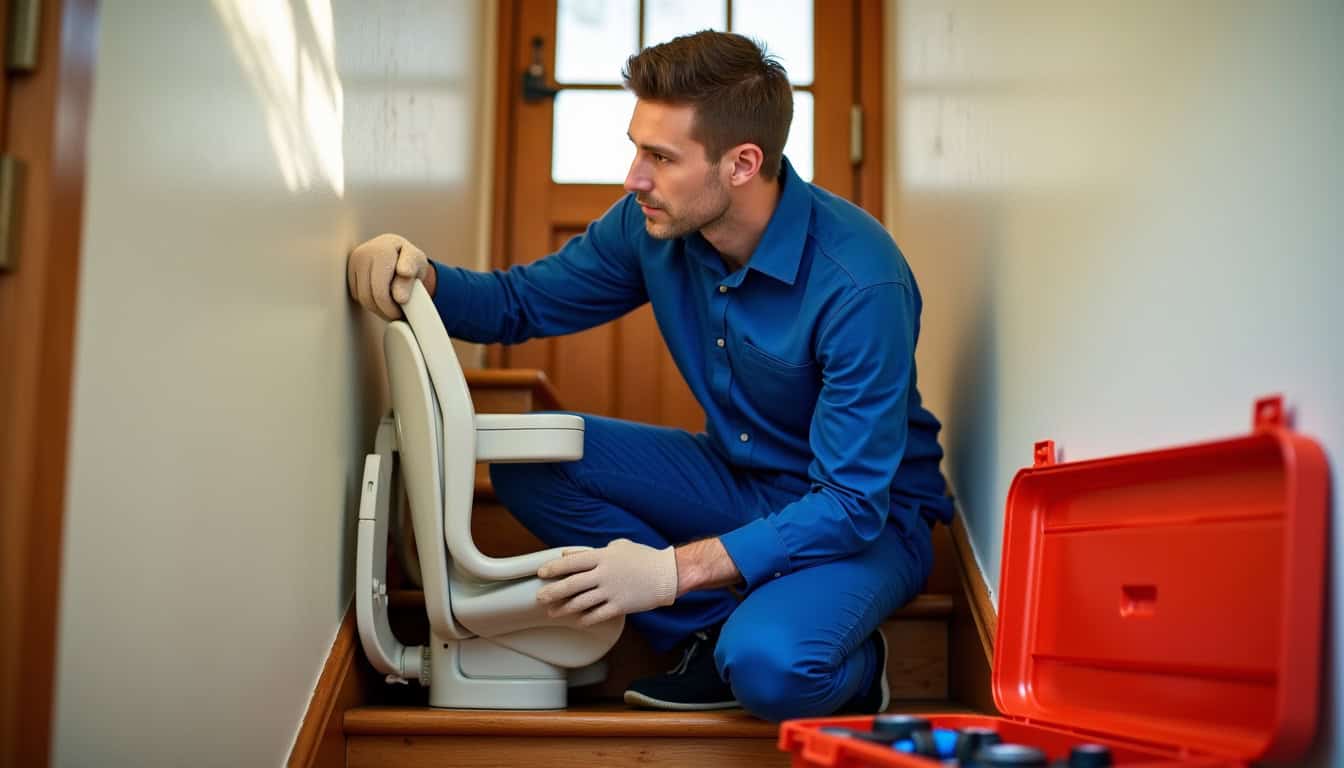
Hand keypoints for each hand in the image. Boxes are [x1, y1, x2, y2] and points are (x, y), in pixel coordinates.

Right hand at [347, 233, 434, 320]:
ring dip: (378, 309)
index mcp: (381, 252)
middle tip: (398, 315)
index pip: (380, 292)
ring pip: (362, 298)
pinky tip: (384, 300)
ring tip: (393, 309)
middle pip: (368, 297)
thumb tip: (400, 298)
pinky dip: (371, 302)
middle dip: (384, 311)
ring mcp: (353, 263)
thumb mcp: (418, 265)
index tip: (403, 310)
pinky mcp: (348, 272)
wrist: (396, 249)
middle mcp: (362, 254)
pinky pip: (357, 296)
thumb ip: (408, 281)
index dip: (392, 308)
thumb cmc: (410, 259)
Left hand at [536, 538, 677, 625]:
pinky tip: (578, 621)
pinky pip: (597, 615)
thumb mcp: (618, 546)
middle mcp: (604, 574)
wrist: (668, 574)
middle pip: (571, 584)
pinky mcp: (620, 606)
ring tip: (553, 612)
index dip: (554, 567)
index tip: (541, 572)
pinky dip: (585, 619)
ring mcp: (611, 591)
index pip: (572, 562)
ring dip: (564, 608)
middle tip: (540, 597)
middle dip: (552, 592)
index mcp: (602, 556)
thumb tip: (569, 554)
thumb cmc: (643, 557)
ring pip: (580, 602)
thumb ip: (591, 551)